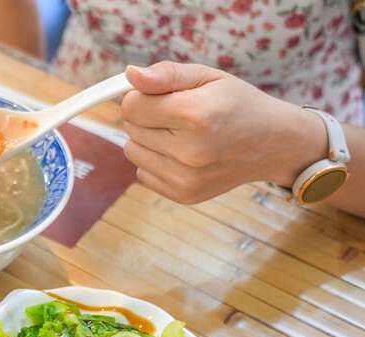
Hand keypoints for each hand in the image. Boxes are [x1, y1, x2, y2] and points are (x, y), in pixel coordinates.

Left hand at [121, 61, 326, 203]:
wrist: (274, 144)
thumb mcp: (207, 77)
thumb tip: (130, 74)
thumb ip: (166, 74)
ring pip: (132, 152)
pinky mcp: (184, 194)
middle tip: (178, 114)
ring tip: (179, 134)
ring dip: (147, 140)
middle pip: (130, 128)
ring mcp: (186, 178)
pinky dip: (156, 161)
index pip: (132, 107)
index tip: (159, 95)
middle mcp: (189, 151)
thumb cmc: (239, 104)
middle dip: (146, 117)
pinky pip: (143, 173)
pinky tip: (183, 153)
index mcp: (195, 115)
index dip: (140, 96)